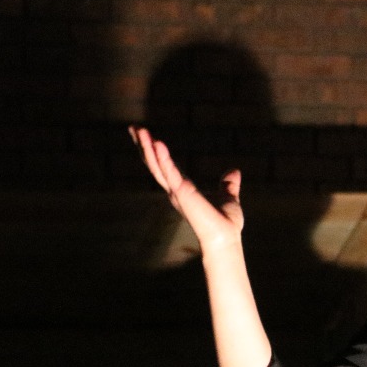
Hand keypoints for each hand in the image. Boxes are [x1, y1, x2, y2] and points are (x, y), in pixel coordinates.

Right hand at [129, 126, 243, 252]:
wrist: (226, 238)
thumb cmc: (225, 223)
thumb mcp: (228, 197)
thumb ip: (227, 185)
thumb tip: (234, 172)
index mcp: (183, 189)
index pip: (164, 166)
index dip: (154, 151)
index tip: (146, 136)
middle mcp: (176, 190)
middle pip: (155, 164)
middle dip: (143, 146)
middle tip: (132, 128)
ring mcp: (177, 192)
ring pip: (158, 166)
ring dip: (148, 148)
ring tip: (139, 130)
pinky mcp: (183, 193)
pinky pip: (170, 173)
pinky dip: (164, 159)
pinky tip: (157, 144)